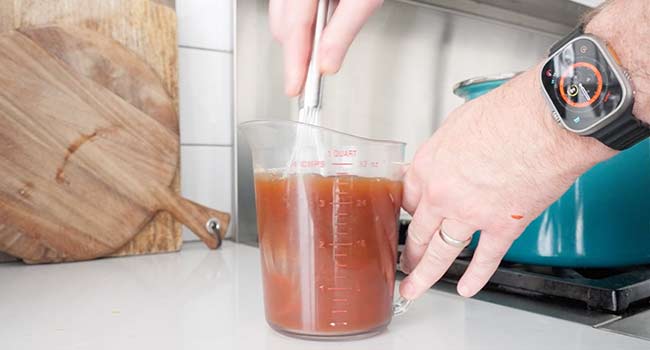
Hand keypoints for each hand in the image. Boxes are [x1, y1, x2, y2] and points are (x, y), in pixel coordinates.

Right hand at [269, 0, 382, 95]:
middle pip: (282, 25)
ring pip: (280, 15)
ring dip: (301, 34)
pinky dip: (302, 18)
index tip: (295, 87)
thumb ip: (344, 31)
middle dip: (298, 51)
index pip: (294, 28)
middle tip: (314, 72)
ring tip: (329, 32)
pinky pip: (287, 3)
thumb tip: (328, 63)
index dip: (294, 63)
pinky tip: (322, 17)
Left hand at [398, 69, 614, 299]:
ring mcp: (470, 213)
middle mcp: (442, 194)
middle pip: (417, 230)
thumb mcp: (457, 125)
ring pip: (440, 253)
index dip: (407, 213)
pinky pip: (485, 259)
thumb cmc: (507, 113)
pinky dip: (475, 277)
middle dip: (408, 251)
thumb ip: (444, 151)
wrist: (545, 120)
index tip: (407, 221)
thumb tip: (444, 160)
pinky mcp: (502, 226)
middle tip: (403, 263)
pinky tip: (465, 288)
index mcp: (428, 166)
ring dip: (424, 275)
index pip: (407, 199)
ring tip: (414, 288)